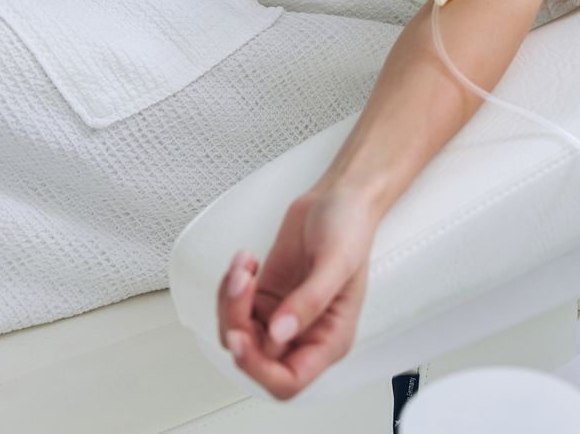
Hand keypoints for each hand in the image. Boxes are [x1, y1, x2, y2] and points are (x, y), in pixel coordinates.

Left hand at [215, 185, 380, 400]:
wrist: (338, 198)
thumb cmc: (350, 228)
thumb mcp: (336, 262)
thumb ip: (309, 301)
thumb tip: (280, 334)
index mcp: (329, 340)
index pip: (288, 381)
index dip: (259, 369)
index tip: (242, 337)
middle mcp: (303, 335)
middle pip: (254, 357)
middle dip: (238, 321)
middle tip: (241, 283)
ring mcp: (281, 318)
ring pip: (237, 334)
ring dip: (230, 301)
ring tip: (244, 266)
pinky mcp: (265, 299)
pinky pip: (234, 309)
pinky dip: (230, 287)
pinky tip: (246, 263)